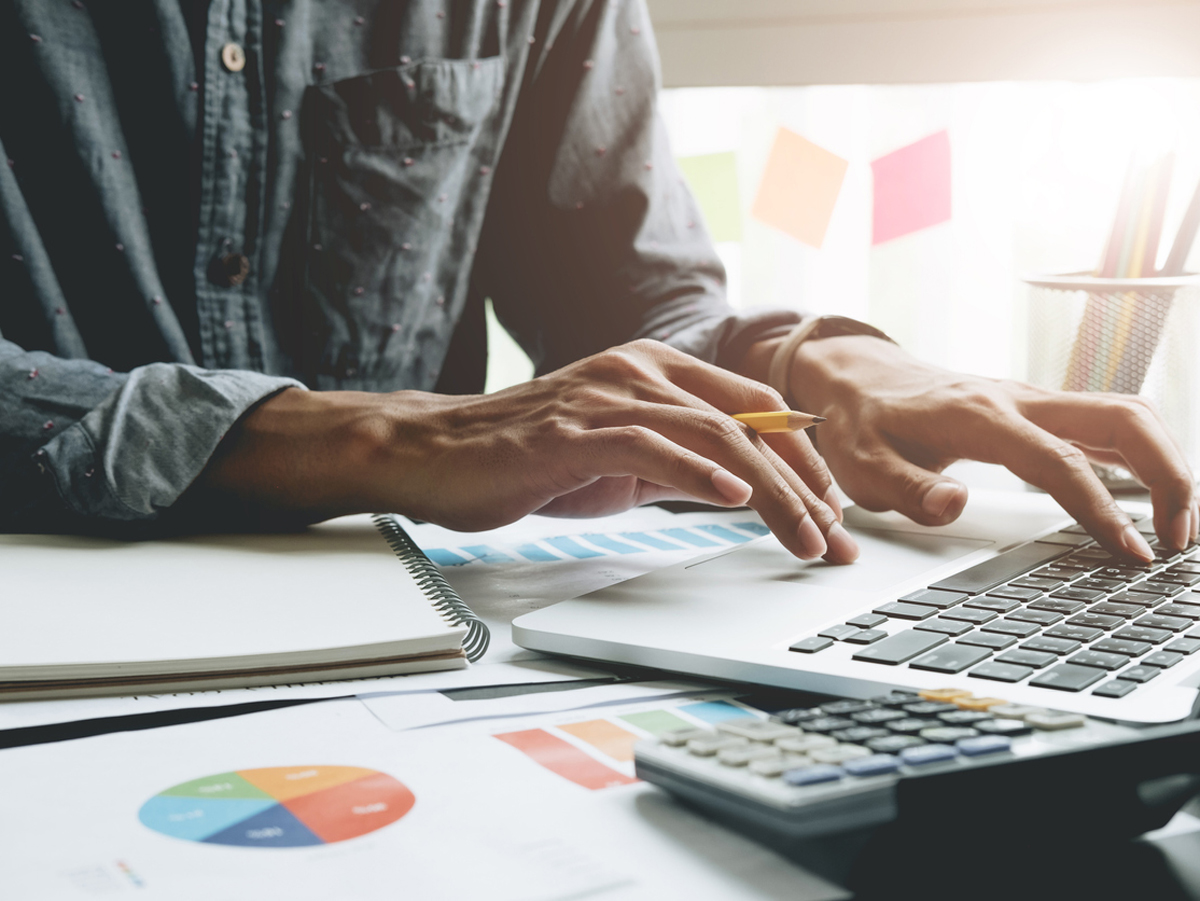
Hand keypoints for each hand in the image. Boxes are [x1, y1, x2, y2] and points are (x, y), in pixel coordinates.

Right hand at [199, 340, 859, 561]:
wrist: (434, 453)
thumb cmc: (524, 457)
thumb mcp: (617, 458)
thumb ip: (675, 462)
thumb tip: (738, 490)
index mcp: (654, 370)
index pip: (755, 409)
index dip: (802, 459)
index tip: (830, 509)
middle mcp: (639, 371)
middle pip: (749, 424)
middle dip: (804, 486)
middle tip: (836, 538)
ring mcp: (606, 396)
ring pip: (713, 436)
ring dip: (771, 492)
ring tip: (807, 537)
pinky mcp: (574, 431)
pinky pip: (651, 447)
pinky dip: (699, 473)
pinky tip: (735, 497)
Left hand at [785, 334, 1197, 560]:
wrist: (859, 380)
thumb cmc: (863, 423)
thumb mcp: (864, 464)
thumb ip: (907, 488)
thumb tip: (954, 505)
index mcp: (980, 414)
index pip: (1058, 460)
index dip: (1099, 506)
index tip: (1128, 550)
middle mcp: (1018, 399)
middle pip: (1122, 418)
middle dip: (1167, 473)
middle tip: (1177, 538)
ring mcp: (1034, 401)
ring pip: (1125, 415)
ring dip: (1164, 464)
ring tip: (1174, 527)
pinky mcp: (1039, 412)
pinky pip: (1106, 425)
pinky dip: (1141, 457)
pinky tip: (1149, 497)